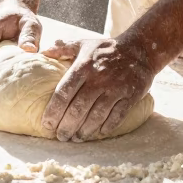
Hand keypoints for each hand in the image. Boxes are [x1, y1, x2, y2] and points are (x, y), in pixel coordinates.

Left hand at [41, 34, 156, 141]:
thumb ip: (63, 48)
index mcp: (83, 66)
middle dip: (66, 126)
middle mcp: (98, 79)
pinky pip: (116, 117)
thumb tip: (42, 52)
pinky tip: (97, 133)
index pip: (63, 93)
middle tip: (60, 137)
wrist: (140, 49)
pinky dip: (106, 128)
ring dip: (84, 131)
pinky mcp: (130, 96)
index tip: (47, 124)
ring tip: (76, 138)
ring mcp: (115, 89)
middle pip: (78, 109)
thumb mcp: (83, 44)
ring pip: (96, 116)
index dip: (54, 111)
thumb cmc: (107, 49)